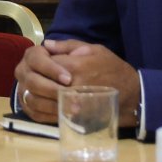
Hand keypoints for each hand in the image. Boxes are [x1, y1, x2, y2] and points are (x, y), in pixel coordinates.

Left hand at [16, 39, 141, 125]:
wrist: (131, 95)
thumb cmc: (113, 68)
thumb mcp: (95, 49)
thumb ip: (68, 46)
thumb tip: (47, 45)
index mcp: (75, 66)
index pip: (44, 62)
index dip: (40, 62)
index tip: (41, 62)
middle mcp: (70, 85)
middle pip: (38, 82)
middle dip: (32, 78)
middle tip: (31, 77)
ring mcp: (71, 103)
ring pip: (39, 100)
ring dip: (32, 94)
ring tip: (33, 90)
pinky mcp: (72, 117)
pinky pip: (48, 114)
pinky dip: (39, 109)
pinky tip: (39, 103)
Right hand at [16, 39, 82, 121]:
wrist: (67, 76)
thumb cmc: (73, 60)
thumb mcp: (74, 49)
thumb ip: (66, 46)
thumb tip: (50, 44)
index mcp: (32, 55)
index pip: (37, 61)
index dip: (52, 70)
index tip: (69, 79)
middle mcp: (23, 71)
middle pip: (33, 82)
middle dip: (52, 90)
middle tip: (71, 96)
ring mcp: (23, 90)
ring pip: (32, 100)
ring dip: (52, 105)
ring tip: (71, 108)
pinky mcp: (27, 106)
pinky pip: (34, 114)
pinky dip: (48, 116)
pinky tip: (64, 115)